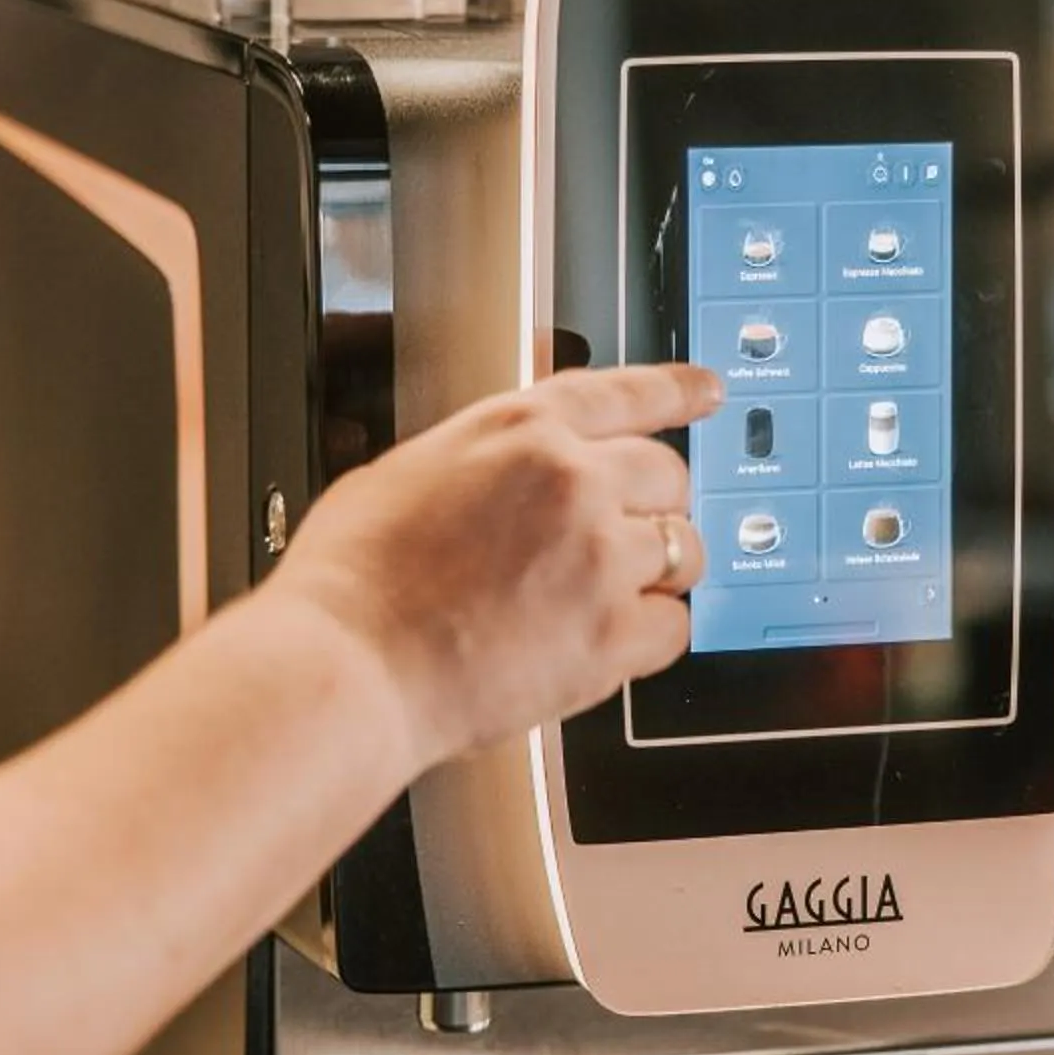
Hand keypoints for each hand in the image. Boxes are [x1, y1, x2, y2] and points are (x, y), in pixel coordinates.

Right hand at [268, 363, 723, 770]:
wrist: (346, 663)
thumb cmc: (353, 581)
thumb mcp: (406, 471)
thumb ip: (477, 459)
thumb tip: (500, 471)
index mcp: (518, 429)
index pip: (625, 392)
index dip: (677, 391)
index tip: (707, 392)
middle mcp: (571, 480)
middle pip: (668, 474)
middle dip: (656, 504)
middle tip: (626, 536)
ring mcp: (599, 556)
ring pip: (683, 551)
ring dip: (655, 574)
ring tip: (603, 599)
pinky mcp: (611, 634)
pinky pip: (674, 628)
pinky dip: (649, 638)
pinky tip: (606, 644)